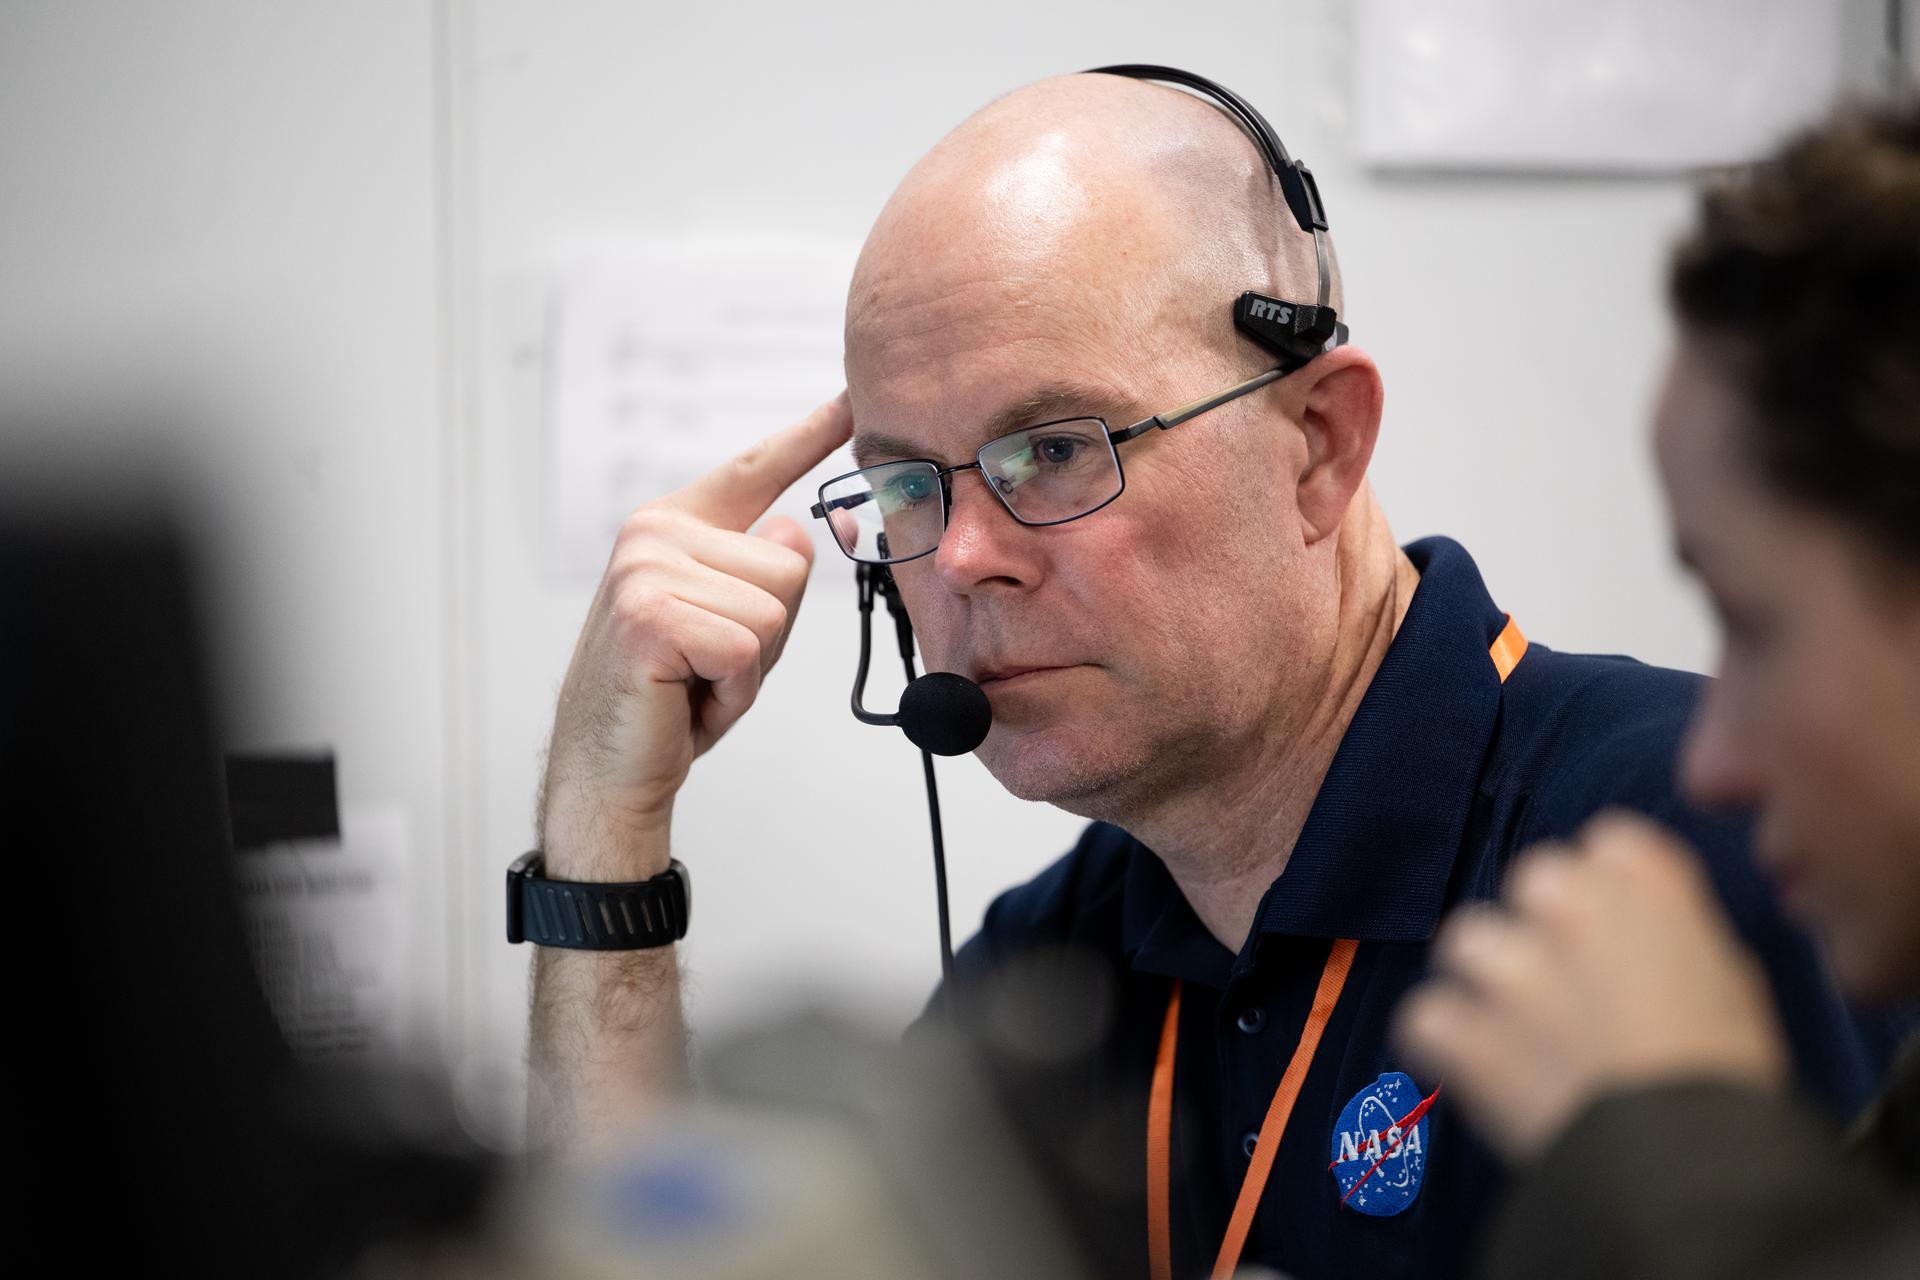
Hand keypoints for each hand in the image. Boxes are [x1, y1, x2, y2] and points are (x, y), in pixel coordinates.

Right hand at [540, 392, 852, 878]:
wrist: (609, 766)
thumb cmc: (670, 696)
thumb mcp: (732, 622)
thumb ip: (763, 572)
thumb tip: (792, 528)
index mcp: (675, 525)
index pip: (754, 470)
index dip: (807, 436)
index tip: (849, 403)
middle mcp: (656, 533)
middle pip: (792, 565)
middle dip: (771, 632)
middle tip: (709, 664)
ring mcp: (647, 570)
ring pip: (776, 608)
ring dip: (750, 666)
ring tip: (696, 680)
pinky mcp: (651, 616)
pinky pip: (749, 648)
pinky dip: (734, 690)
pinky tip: (687, 696)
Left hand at [1393, 811, 1788, 1162]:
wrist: (1694, 1168)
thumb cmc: (1732, 1079)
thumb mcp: (1734, 984)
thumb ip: (1679, 935)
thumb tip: (1652, 936)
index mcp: (1645, 885)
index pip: (1606, 842)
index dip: (1611, 887)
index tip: (1619, 928)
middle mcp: (1569, 905)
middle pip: (1532, 880)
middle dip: (1544, 926)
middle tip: (1573, 985)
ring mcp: (1508, 966)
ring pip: (1467, 941)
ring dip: (1485, 981)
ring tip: (1518, 1034)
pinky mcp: (1463, 1029)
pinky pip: (1424, 1016)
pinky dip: (1444, 1045)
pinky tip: (1473, 1071)